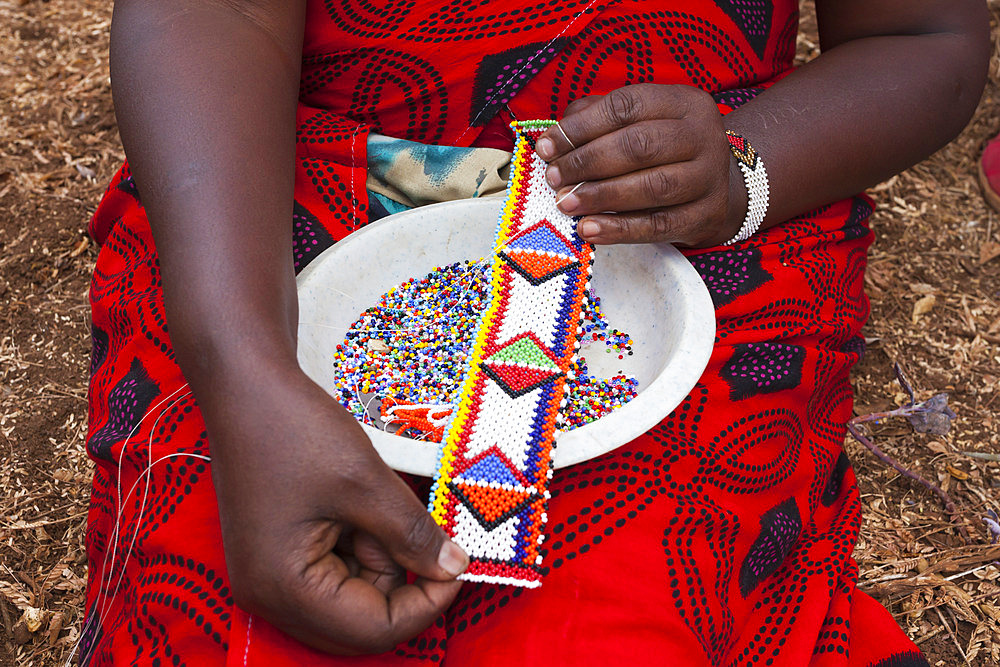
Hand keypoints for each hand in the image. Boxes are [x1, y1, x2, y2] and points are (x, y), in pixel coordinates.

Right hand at [203, 363, 467, 654]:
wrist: (243, 385)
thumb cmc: (294, 429)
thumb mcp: (366, 482)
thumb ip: (412, 534)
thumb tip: (455, 570)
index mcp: (283, 588)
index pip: (372, 631)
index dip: (425, 605)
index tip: (457, 564)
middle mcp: (268, 597)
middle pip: (360, 624)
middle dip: (399, 582)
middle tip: (416, 528)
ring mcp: (268, 578)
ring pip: (351, 597)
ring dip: (379, 558)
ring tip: (370, 501)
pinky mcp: (276, 557)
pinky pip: (334, 573)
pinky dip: (360, 546)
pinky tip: (356, 504)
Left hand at [535, 83, 746, 247]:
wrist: (718, 188)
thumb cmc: (663, 150)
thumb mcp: (639, 122)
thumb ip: (596, 119)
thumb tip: (554, 140)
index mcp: (683, 102)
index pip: (627, 106)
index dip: (581, 127)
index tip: (548, 147)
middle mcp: (703, 135)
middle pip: (640, 145)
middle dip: (588, 162)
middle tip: (554, 178)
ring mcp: (709, 177)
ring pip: (652, 186)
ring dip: (601, 196)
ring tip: (565, 203)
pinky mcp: (706, 216)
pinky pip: (658, 225)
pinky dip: (619, 229)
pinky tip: (588, 229)